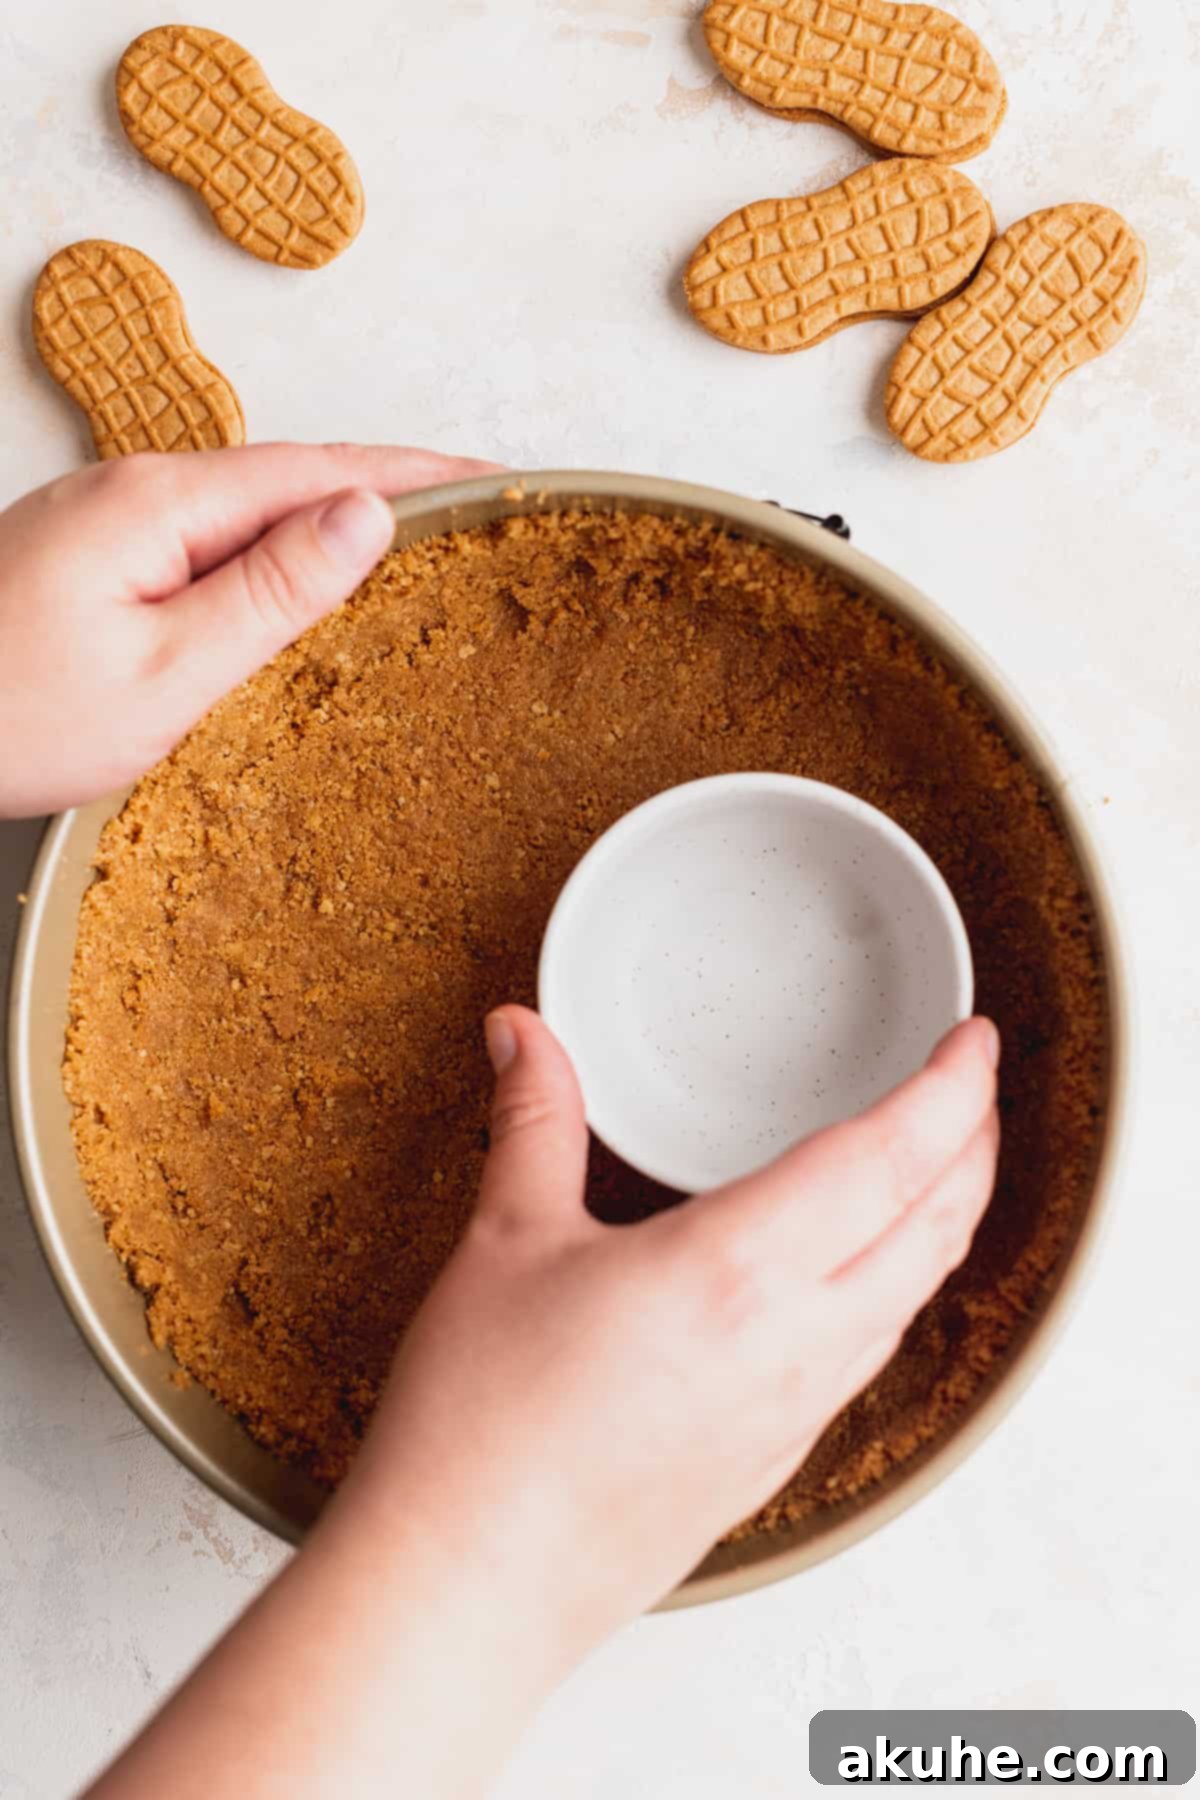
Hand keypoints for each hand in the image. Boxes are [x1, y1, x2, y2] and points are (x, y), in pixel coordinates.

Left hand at [0, 443, 496, 816]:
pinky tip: (301, 583)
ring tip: (416, 546)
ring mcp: (106, 519)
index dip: (416, 474)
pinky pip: (208, 536)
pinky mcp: (91, 557)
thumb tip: (366, 517)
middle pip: (290, 474)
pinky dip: (274, 550)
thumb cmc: (10, 718)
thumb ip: (271, 592)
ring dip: (332, 519)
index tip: (494, 476)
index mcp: (160, 503)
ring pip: (248, 506)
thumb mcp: (166, 672)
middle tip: (477, 512)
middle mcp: (133, 489)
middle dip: (389, 487)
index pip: (322, 469)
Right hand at [90, 1011, 999, 1799]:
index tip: (975, 1042)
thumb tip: (524, 1032)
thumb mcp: (507, 1239)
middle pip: (937, 1223)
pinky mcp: (778, 1454)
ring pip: (918, 1292)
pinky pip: (877, 1350)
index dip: (952, 1090)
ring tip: (938, 1163)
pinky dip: (904, 1283)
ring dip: (948, 1214)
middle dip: (975, 1142)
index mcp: (740, 1268)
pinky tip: (864, 1273)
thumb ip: (535, 1117)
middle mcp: (796, 1339)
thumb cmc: (486, 1425)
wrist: (471, 1582)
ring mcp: (797, 1407)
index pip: (893, 1157)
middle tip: (971, 1084)